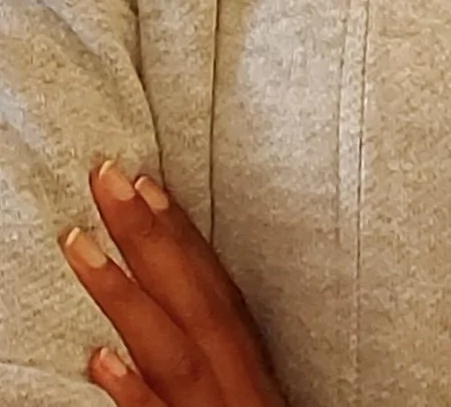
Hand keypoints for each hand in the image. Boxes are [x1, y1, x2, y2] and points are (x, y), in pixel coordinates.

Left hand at [58, 159, 286, 406]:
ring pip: (172, 353)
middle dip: (150, 237)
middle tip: (107, 179)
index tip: (146, 183)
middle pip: (196, 302)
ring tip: (80, 244)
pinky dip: (135, 391)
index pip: (217, 287)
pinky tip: (100, 358)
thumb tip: (183, 302)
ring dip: (126, 296)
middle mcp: (238, 383)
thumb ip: (226, 352)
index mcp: (252, 364)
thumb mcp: (256, 389)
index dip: (183, 233)